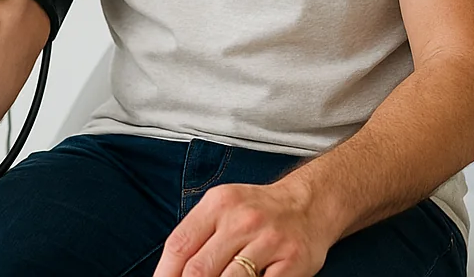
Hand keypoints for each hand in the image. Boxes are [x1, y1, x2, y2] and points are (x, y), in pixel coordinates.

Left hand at [153, 181, 335, 276]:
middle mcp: (242, 220)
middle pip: (200, 269)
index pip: (179, 246)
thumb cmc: (259, 211)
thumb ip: (197, 236)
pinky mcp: (292, 261)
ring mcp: (269, 240)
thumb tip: (168, 273)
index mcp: (218, 204)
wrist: (309, 205)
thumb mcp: (223, 209)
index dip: (164, 275)